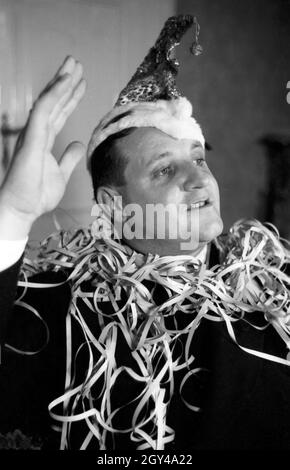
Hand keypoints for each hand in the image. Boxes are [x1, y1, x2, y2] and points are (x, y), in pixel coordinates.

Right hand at [0, 56, 85, 238]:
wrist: (23, 208)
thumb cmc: (36, 194)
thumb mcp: (61, 173)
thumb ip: (69, 158)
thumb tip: (78, 144)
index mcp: (44, 139)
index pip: (59, 113)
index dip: (70, 97)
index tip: (81, 83)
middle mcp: (38, 132)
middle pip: (54, 102)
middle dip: (66, 82)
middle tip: (76, 63)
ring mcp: (34, 133)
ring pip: (49, 100)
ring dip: (62, 81)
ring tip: (73, 64)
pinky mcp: (32, 138)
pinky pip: (44, 110)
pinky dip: (55, 94)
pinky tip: (65, 81)